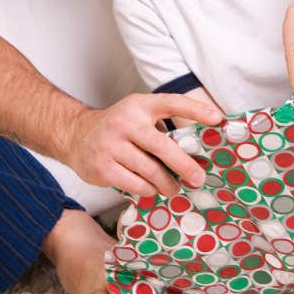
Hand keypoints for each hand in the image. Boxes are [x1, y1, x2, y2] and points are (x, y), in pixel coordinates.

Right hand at [63, 93, 223, 198]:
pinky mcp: (103, 167)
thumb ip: (161, 125)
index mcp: (139, 106)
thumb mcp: (137, 114)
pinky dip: (147, 190)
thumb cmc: (117, 127)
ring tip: (172, 188)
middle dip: (185, 166)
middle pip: (163, 147)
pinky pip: (136, 185)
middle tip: (197, 178)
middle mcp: (125, 122)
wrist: (75, 135)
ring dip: (167, 184)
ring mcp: (112, 145)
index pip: (171, 103)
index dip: (195, 110)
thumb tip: (196, 148)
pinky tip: (150, 189)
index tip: (217, 119)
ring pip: (151, 172)